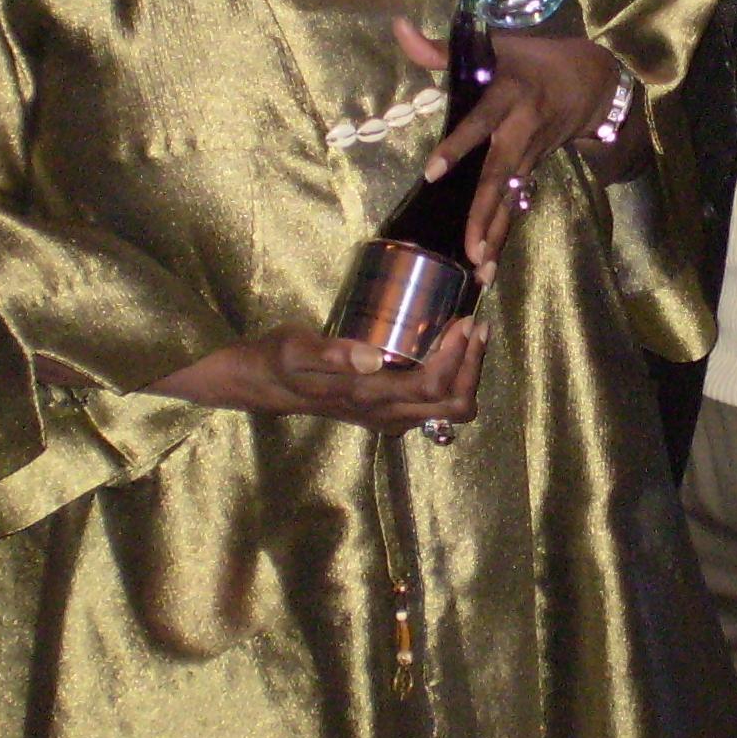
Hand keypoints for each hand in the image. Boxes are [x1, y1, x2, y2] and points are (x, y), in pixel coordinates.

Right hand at [158, 319, 488, 433]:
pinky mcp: (388, 410)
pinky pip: (436, 403)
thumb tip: (373, 357)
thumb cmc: (277, 360)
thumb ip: (331, 354)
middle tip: (475, 325)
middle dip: (473, 366)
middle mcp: (386, 415)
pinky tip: (446, 346)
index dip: (458, 356)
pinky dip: (453, 376)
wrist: (261, 385)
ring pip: (449, 408)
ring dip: (467, 373)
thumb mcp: (296, 350)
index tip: (465, 320)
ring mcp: (389, 417)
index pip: (433, 387)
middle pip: (454, 405)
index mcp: (368, 398)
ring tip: (467, 334)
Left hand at [397, 16, 624, 268]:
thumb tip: (399, 28)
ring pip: (510, 201)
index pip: (480, 124)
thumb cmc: (532, 60)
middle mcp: (521, 132)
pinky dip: (502, 238)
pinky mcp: (531, 172)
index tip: (433, 171)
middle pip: (499, 177)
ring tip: (479, 270)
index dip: (457, 146)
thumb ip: (441, 48)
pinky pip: (515, 208)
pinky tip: (488, 270)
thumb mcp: (493, 44)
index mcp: (509, 98)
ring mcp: (529, 157)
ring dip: (495, 236)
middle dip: (483, 212)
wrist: (593, 82)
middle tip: (469, 247)